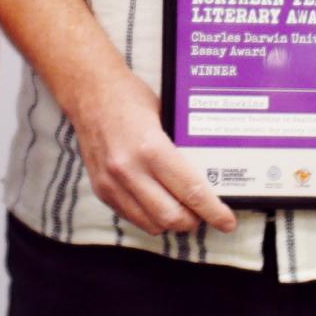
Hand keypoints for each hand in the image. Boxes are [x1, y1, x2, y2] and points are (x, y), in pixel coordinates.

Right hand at [63, 66, 236, 235]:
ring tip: (182, 210)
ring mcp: (111, 183)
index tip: (227, 221)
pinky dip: (149, 217)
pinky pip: (131, 217)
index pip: (190, 192)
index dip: (213, 212)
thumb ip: (182, 147)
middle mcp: (129, 170)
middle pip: (170, 217)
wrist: (88, 92)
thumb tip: (208, 174)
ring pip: (150, 223)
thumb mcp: (166, 116)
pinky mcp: (100, 189)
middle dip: (193, 221)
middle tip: (204, 214)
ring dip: (170, 222)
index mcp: (150, 149)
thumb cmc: (128, 97)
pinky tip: (158, 204)